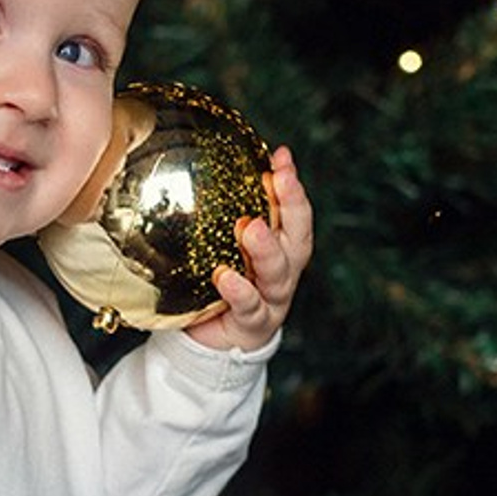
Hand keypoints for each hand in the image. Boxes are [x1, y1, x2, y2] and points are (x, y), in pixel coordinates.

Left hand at [184, 145, 314, 352]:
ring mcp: (272, 299)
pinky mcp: (254, 324)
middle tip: (280, 178)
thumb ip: (222, 214)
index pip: (294, 212)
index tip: (281, 156)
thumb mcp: (223, 246)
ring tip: (252, 229)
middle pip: (297, 238)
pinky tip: (225, 277)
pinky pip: (249, 306)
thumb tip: (199, 161)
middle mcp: (284, 271)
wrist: (214, 338)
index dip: (292, 185)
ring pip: (278, 273)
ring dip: (267, 249)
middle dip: (292, 206)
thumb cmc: (219, 284)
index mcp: (282, 248)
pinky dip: (239, 291)